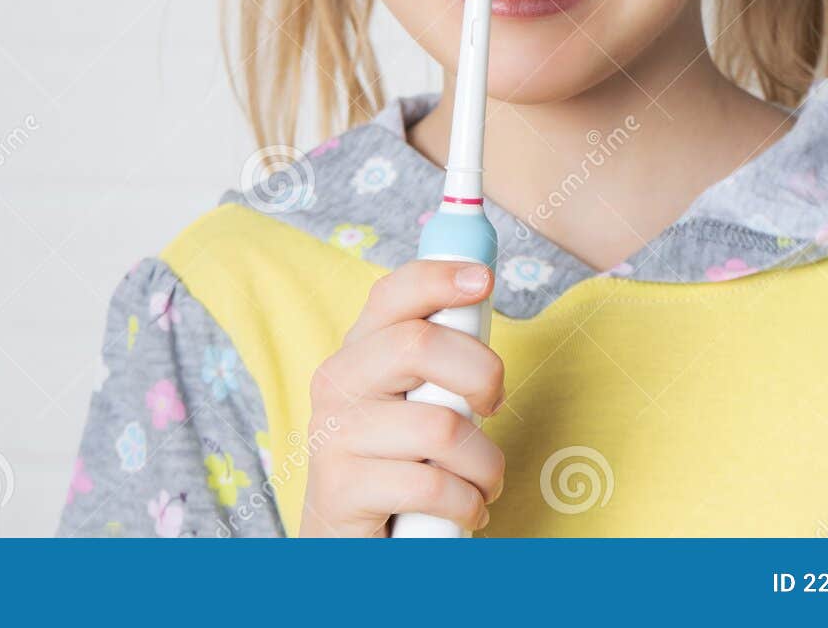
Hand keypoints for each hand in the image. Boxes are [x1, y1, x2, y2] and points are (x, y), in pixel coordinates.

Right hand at [299, 259, 505, 536]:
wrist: (352, 550)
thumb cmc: (402, 469)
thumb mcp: (419, 404)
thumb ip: (441, 358)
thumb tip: (478, 287)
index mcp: (358, 354)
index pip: (392, 295)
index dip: (439, 277)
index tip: (485, 280)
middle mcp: (336, 384)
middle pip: (419, 345)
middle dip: (481, 374)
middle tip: (494, 406)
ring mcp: (333, 436)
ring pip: (441, 428)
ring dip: (484, 465)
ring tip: (480, 483)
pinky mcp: (340, 489)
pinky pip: (432, 486)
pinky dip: (467, 505)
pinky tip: (462, 512)